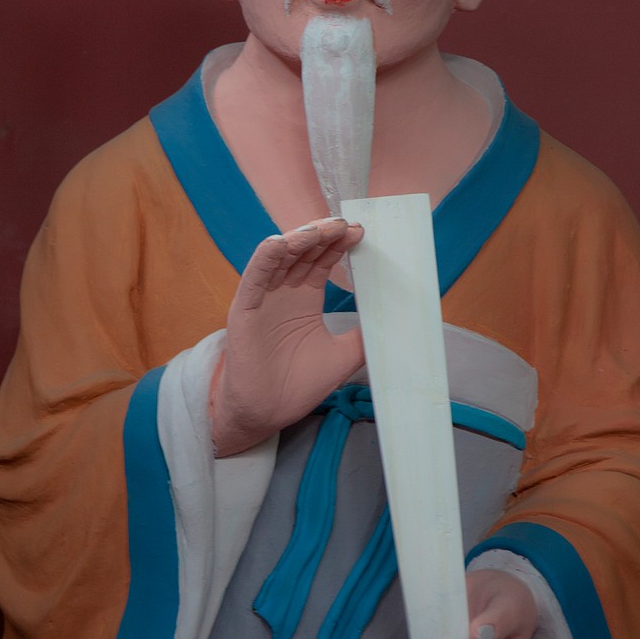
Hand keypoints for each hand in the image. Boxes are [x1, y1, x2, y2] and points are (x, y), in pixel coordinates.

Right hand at [210, 217, 363, 455]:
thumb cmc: (297, 385)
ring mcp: (263, 298)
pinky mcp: (244, 310)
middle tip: (346, 224)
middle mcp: (283, 292)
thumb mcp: (342, 357)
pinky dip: (265, 259)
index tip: (361, 232)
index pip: (322, 261)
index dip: (338, 244)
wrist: (266, 414)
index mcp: (304, 299)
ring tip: (321, 229)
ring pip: (279, 258)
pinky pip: (253, 278)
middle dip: (323, 235)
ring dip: (299, 240)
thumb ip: (363, 336)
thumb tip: (395, 321)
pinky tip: (279, 244)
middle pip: (302, 252)